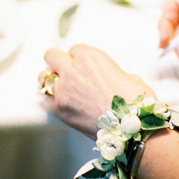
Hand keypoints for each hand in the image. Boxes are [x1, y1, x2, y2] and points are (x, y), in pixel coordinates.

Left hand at [41, 44, 155, 137]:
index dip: (79, 58)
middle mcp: (73, 70)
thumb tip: (105, 78)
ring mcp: (63, 89)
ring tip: (61, 86)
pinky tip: (62, 102)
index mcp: (90, 57)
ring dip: (51, 79)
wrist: (131, 129)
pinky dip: (52, 99)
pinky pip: (46, 98)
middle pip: (52, 56)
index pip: (75, 49)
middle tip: (65, 70)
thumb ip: (109, 72)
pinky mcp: (59, 108)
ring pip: (43, 76)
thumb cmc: (135, 104)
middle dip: (58, 61)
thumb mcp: (128, 76)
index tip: (82, 65)